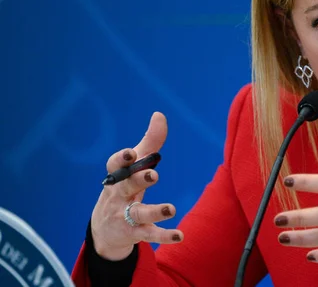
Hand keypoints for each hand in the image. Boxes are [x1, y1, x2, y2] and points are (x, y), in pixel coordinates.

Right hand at [91, 112, 183, 260]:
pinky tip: (179, 236)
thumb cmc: (125, 186)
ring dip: (154, 211)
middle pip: (127, 186)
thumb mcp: (136, 165)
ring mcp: (125, 215)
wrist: (105, 228)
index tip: (130, 152)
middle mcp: (119, 195)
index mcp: (118, 175)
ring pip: (138, 213)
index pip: (115, 165)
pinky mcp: (134, 233)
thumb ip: (150, 142)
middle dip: (139, 179)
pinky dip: (163, 236)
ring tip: (171, 209)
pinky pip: (149, 234)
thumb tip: (159, 114)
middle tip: (154, 175)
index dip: (122, 159)